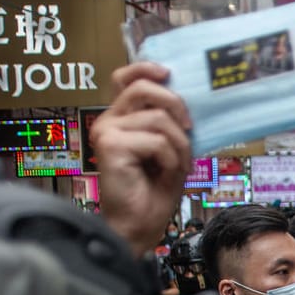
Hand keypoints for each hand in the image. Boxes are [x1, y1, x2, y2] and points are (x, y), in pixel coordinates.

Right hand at [91, 64, 192, 258]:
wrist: (138, 226)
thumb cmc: (153, 192)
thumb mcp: (169, 150)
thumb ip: (170, 124)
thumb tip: (188, 100)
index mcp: (121, 118)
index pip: (125, 77)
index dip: (146, 68)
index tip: (168, 73)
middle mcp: (109, 120)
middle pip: (143, 88)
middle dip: (175, 104)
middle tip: (189, 128)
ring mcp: (106, 132)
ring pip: (157, 117)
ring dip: (179, 143)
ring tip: (178, 164)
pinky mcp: (111, 146)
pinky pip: (156, 140)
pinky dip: (171, 158)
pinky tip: (166, 173)